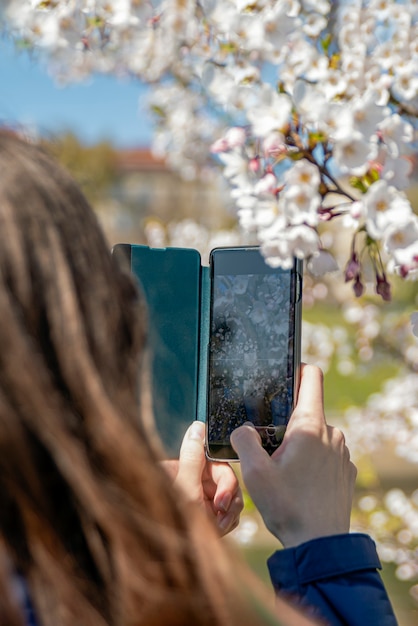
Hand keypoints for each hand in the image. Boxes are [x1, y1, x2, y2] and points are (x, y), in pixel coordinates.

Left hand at [163, 421, 243, 535]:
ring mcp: (202, 498)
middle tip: (221, 514)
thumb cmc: (173, 524)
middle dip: (228, 498)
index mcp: (182, 470)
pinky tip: (221, 530)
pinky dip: (229, 521)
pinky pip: (230, 511)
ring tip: (220, 526)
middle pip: (226, 479)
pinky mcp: (209, 514)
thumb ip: (193, 457)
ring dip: (230, 512)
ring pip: (231, 495)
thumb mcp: (185, 489)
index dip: (224, 480)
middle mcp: (193, 482)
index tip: (222, 500)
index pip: (215, 461)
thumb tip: (197, 426)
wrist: (173, 558)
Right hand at [230, 364, 356, 547]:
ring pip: (316, 435)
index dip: (297, 369)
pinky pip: (326, 454)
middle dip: (287, 423)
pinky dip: (312, 461)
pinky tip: (299, 484)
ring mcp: (342, 452)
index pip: (312, 377)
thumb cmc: (287, 506)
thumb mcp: (254, 472)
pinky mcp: (346, 471)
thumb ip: (243, 440)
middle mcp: (332, 433)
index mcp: (310, 426)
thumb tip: (242, 428)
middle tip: (269, 447)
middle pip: (307, 411)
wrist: (319, 545)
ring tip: (283, 471)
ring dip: (300, 445)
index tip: (283, 375)